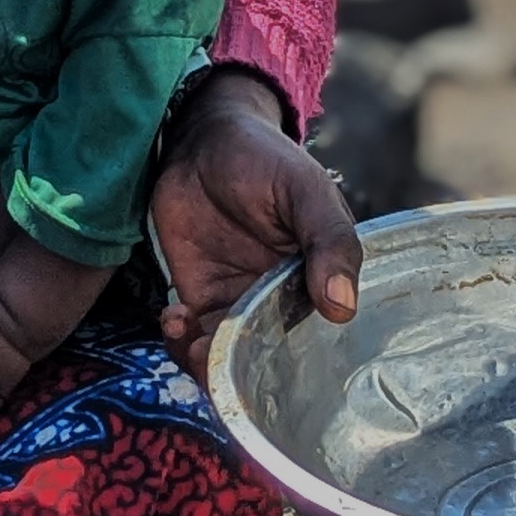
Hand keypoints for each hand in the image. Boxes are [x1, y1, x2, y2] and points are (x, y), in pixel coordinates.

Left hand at [150, 71, 359, 376]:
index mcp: (320, 281)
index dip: (298, 367)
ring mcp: (239, 302)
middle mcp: (283, 301)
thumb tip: (342, 305)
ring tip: (190, 337)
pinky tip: (172, 316)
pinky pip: (193, 338)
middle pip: (271, 363)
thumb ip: (329, 241)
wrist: (202, 139)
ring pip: (229, 359)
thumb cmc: (264, 158)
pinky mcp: (200, 297)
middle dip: (243, 377)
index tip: (270, 367)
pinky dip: (179, 342)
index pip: (320, 341)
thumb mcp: (305, 191)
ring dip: (206, 364)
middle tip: (217, 357)